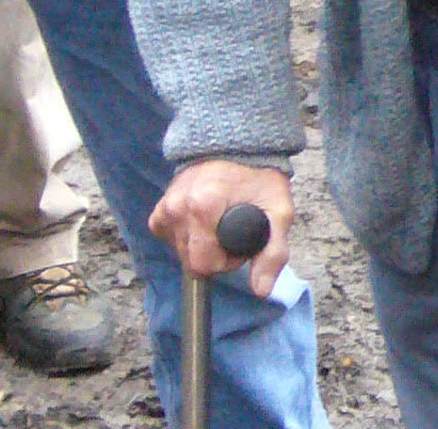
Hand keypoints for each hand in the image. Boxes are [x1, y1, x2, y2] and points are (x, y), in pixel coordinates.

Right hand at [148, 161, 293, 297]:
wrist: (238, 146)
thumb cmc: (260, 177)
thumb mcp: (278, 211)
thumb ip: (273, 252)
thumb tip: (262, 290)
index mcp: (203, 205)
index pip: (204, 263)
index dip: (228, 262)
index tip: (242, 244)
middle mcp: (177, 207)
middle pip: (191, 261)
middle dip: (215, 257)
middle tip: (233, 233)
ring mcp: (165, 208)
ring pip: (180, 253)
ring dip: (201, 248)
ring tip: (220, 225)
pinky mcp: (158, 211)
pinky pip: (170, 240)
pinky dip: (187, 238)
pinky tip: (203, 223)